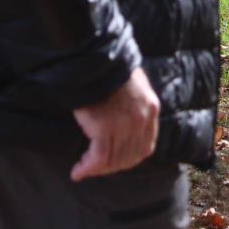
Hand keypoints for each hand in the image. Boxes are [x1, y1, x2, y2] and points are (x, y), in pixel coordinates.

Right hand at [71, 67, 159, 181]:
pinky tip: (77, 171)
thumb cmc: (110, 67)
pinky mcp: (103, 128)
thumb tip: (125, 118)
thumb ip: (136, 103)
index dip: (130, 159)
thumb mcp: (135, 83)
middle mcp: (140, 120)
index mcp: (151, 108)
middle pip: (129, 157)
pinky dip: (87, 168)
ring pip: (112, 160)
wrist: (97, 56)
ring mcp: (123, 125)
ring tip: (84, 169)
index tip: (116, 162)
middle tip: (97, 169)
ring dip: (97, 169)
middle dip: (112, 167)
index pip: (146, 147)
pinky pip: (97, 158)